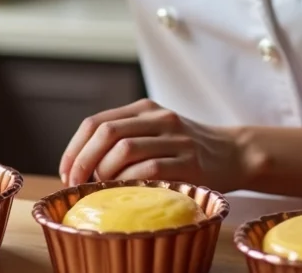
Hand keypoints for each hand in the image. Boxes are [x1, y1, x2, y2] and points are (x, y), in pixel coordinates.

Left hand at [58, 99, 245, 192]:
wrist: (235, 153)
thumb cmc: (187, 150)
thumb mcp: (156, 132)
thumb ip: (125, 139)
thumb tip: (80, 167)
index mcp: (144, 108)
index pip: (96, 122)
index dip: (74, 149)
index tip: (66, 172)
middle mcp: (158, 117)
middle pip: (106, 132)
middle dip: (83, 161)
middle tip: (76, 184)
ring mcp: (176, 138)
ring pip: (125, 149)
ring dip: (105, 173)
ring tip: (102, 189)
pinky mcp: (190, 161)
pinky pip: (149, 169)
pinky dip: (130, 182)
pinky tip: (127, 193)